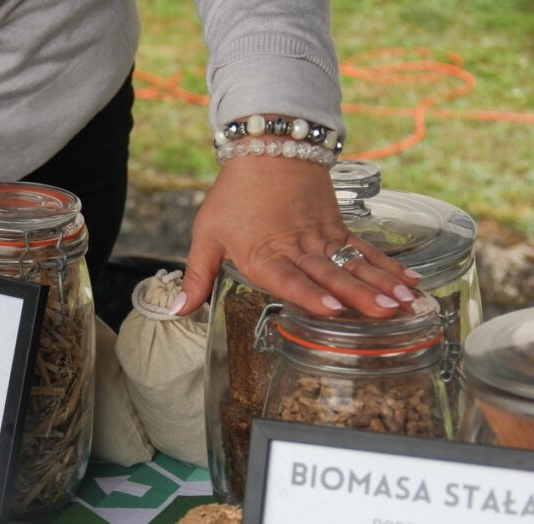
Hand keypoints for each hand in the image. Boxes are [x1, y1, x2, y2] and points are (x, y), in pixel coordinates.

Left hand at [172, 155, 419, 317]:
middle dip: (359, 295)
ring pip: (354, 264)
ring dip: (381, 284)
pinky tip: (409, 282)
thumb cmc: (234, 195)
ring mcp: (322, 238)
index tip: (332, 309)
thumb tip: (176, 310)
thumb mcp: (206, 235)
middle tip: (385, 312)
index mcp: (264, 255)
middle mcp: (298, 249)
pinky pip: (365, 250)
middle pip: (330, 274)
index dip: (310, 294)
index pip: (289, 278)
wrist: (267, 148)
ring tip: (405, 302)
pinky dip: (387, 265)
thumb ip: (195, 276)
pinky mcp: (337, 228)